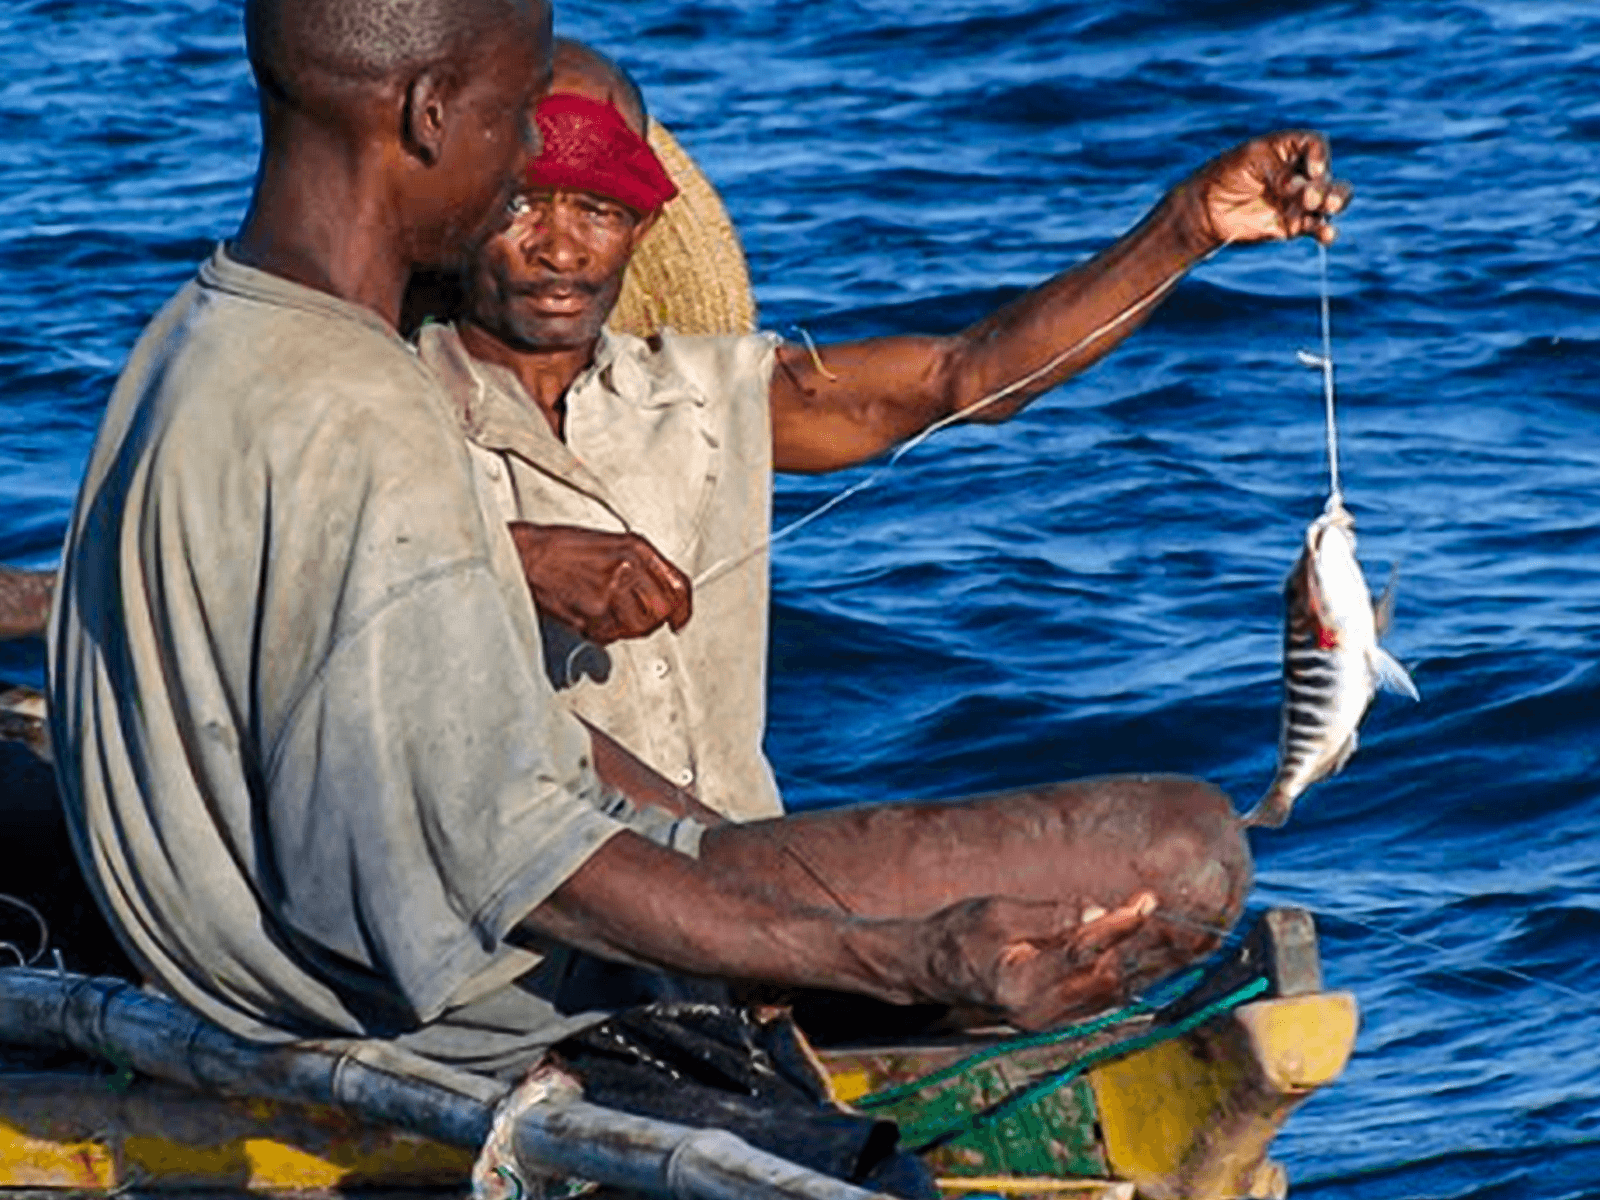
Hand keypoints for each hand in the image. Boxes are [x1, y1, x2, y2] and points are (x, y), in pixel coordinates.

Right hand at [508, 522, 691, 645]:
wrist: (528, 555)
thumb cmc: (562, 549)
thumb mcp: (612, 546)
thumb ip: (640, 567)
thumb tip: (660, 594)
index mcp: (637, 548)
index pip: (678, 584)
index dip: (683, 608)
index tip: (680, 620)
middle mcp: (629, 568)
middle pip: (662, 610)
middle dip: (651, 620)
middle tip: (635, 620)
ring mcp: (612, 590)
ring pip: (639, 627)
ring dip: (625, 628)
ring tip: (606, 615)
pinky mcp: (594, 613)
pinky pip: (611, 636)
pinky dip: (602, 633)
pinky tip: (589, 615)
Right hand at [921, 891, 1157, 1029]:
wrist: (933, 969)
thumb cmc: (959, 934)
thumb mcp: (998, 912)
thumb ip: (1049, 916)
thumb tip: (1098, 912)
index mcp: (1019, 986)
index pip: (1080, 954)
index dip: (1116, 926)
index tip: (1144, 902)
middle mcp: (1037, 1013)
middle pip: (1102, 974)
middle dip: (1118, 937)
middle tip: (1130, 902)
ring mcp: (1046, 1022)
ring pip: (1105, 988)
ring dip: (1114, 951)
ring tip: (1101, 920)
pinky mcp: (1053, 1021)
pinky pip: (1095, 995)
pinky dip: (1103, 965)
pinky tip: (1092, 942)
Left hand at [1178, 130, 1350, 248]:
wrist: (1205, 209)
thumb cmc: (1225, 175)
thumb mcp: (1249, 160)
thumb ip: (1279, 169)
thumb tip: (1302, 186)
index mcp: (1290, 150)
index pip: (1316, 146)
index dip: (1320, 157)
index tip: (1311, 172)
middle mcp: (1300, 174)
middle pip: (1328, 177)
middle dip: (1328, 186)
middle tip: (1311, 198)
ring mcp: (1299, 201)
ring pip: (1330, 202)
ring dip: (1334, 204)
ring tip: (1327, 209)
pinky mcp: (1294, 225)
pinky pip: (1317, 228)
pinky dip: (1325, 232)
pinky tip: (1326, 235)